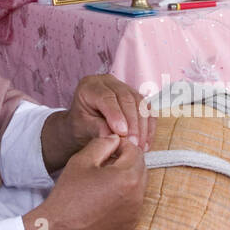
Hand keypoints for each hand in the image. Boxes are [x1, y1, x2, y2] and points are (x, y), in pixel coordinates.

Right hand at [23, 134, 147, 229]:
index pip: (135, 151)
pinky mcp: (131, 223)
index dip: (121, 145)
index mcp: (127, 177)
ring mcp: (135, 212)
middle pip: (140, 167)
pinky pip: (134, 202)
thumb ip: (103, 144)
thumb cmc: (69, 194)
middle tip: (106, 161)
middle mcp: (137, 196)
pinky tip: (106, 195)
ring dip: (127, 177)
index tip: (107, 147)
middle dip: (127, 160)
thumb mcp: (82, 160)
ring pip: (139, 185)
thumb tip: (115, 139)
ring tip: (105, 178)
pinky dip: (126, 194)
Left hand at [40, 74, 155, 171]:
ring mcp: (124, 88)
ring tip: (140, 146)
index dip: (116, 115)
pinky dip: (148, 127)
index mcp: (90, 86)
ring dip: (143, 126)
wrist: (84, 127)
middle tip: (133, 143)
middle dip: (132, 123)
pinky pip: (147, 110)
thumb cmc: (81, 126)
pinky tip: (145, 142)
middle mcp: (108, 82)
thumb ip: (97, 129)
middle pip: (126, 98)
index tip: (122, 133)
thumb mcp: (83, 129)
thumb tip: (115, 137)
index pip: (107, 97)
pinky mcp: (136, 98)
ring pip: (140, 103)